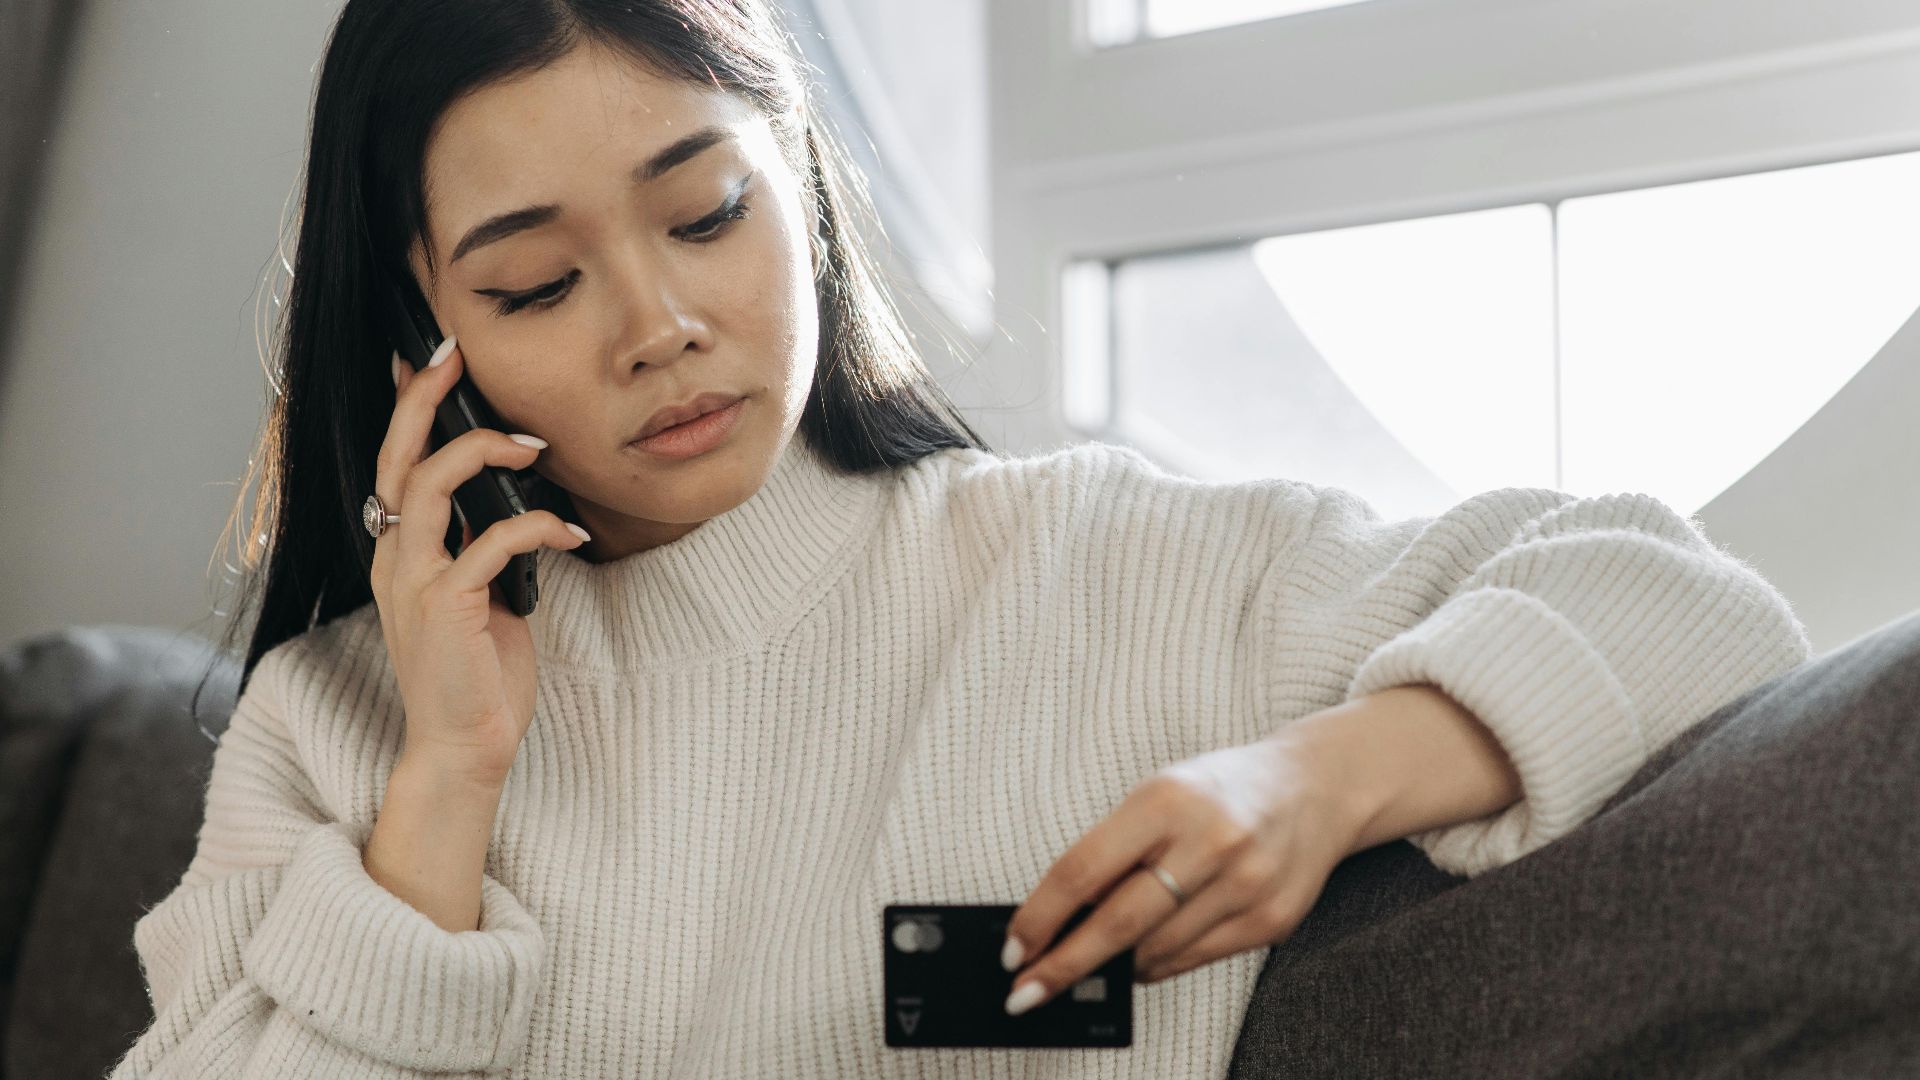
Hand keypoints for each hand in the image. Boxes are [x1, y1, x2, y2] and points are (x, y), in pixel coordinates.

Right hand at [372, 336, 588, 784]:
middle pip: (396, 456)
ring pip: (429, 484)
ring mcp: (414, 581)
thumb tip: (514, 502)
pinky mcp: (444, 606)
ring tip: (535, 447)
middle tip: (452, 354)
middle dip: (423, 399)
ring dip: (485, 454)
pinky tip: (570, 530)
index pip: (394, 463)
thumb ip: (482, 548)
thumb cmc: (478, 675)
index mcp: (400, 553)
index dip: (408, 409)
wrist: (465, 747)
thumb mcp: (481, 596)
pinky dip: (535, 526)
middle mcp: (394, 559)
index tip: (428, 360)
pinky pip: (490, 541)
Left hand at [999, 734, 1366, 1013]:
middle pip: (1117, 924)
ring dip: (1112, 968)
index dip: (1040, 917)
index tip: (1012, 949)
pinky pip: (1192, 960)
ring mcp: (1246, 885)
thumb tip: (1057, 920)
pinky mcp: (1270, 921)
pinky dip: (1155, 965)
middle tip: (1025, 991)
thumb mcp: (1159, 795)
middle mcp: (1210, 842)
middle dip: (1063, 966)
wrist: (1315, 789)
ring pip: (1154, 952)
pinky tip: (1139, 959)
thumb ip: (1112, 851)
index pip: (1083, 870)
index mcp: (1167, 800)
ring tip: (1088, 966)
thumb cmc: (1220, 792)